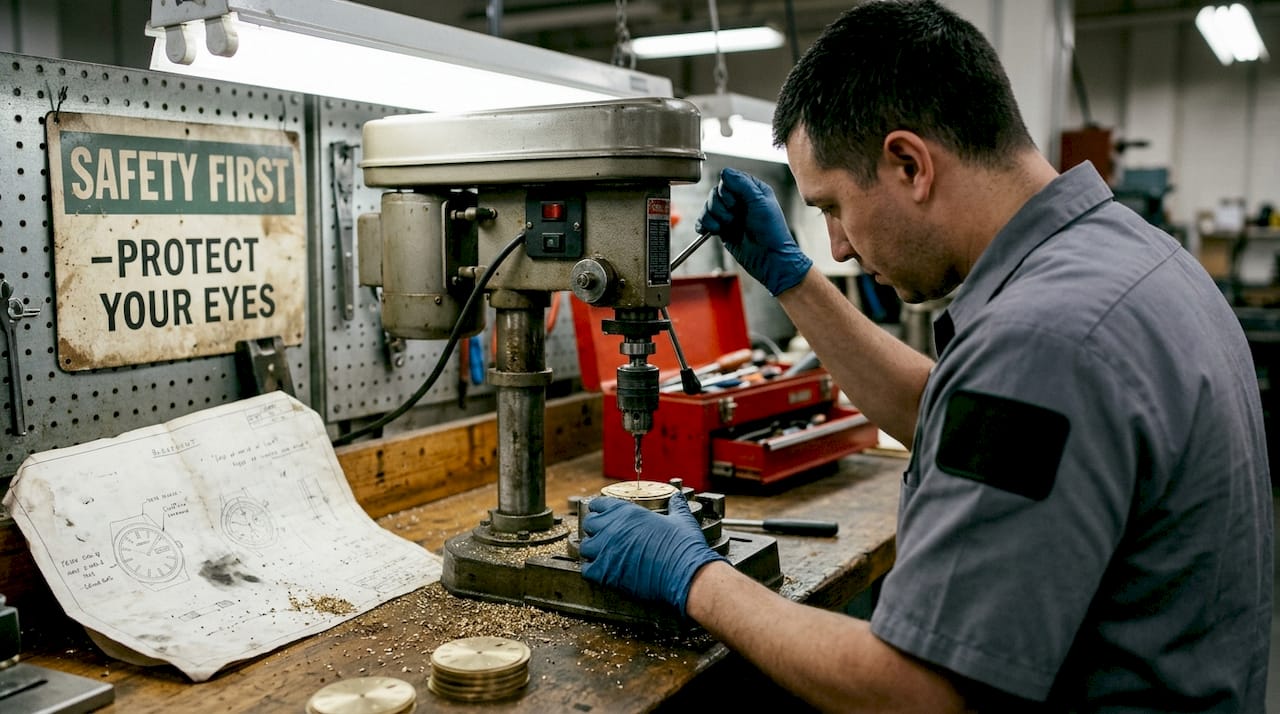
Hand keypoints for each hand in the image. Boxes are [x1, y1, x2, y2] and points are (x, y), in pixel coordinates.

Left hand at [579, 492, 726, 616]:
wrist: (684, 574)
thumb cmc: (683, 547)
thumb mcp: (681, 519)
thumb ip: (675, 506)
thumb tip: (676, 498)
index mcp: (627, 512)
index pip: (599, 504)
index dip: (601, 510)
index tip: (603, 515)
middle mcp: (612, 528)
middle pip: (589, 524)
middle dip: (595, 529)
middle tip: (604, 536)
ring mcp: (606, 550)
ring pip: (585, 547)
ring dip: (592, 550)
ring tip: (603, 554)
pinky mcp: (605, 573)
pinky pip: (586, 569)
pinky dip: (592, 570)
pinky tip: (602, 571)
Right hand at [696, 167, 812, 295]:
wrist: (768, 258)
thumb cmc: (771, 232)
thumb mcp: (760, 202)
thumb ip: (742, 184)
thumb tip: (725, 172)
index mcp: (751, 190)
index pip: (728, 180)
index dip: (727, 191)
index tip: (735, 204)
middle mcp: (740, 201)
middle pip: (715, 193)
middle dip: (719, 207)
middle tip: (732, 218)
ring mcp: (730, 215)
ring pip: (708, 207)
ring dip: (712, 217)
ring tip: (724, 227)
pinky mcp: (722, 229)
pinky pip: (703, 221)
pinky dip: (704, 225)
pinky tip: (713, 230)